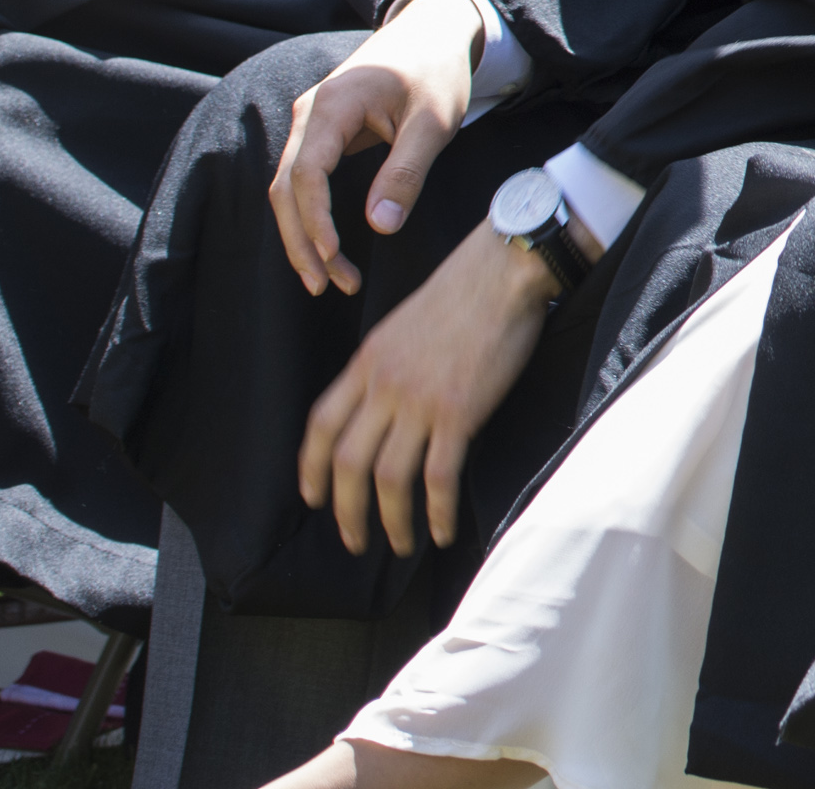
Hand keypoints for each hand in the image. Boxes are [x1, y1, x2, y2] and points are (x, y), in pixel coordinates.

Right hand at [270, 0, 486, 295]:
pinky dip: (309, 216)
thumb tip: (382, 227)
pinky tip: (326, 248)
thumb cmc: (436, 70)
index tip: (332, 256)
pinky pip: (302, 181)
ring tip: (329, 279)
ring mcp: (309, 123)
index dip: (313, 220)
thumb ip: (406, 172)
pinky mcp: (319, 133)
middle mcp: (308, 115)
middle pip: (284, 189)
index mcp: (332, 106)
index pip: (305, 174)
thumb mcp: (433, 121)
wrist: (431, 30)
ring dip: (303, 236)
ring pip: (287, 189)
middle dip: (302, 242)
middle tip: (328, 285)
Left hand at [293, 229, 556, 555]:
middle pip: (347, 461)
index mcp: (367, 362)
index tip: (313, 497)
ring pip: (388, 477)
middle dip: (346, 509)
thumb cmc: (465, 288)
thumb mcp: (405, 323)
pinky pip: (438, 475)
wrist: (504, 269)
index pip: (321, 424)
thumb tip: (386, 400)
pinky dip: (437, 510)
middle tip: (354, 540)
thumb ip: (387, 363)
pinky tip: (443, 530)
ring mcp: (419, 401)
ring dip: (390, 520)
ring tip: (399, 544)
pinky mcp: (459, 411)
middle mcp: (383, 385)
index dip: (311, 468)